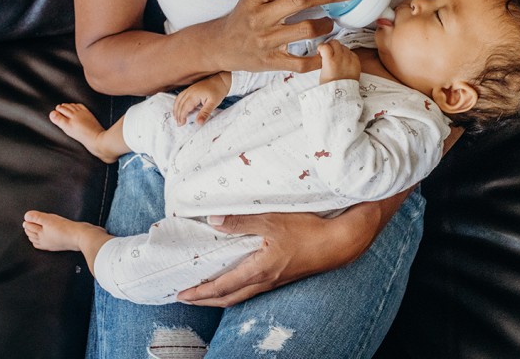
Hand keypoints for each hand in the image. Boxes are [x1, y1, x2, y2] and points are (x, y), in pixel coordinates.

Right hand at [173, 72, 230, 124]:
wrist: (221, 79)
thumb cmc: (218, 90)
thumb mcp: (213, 103)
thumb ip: (205, 113)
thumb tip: (198, 123)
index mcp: (194, 95)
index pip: (184, 108)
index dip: (181, 116)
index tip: (181, 124)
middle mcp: (189, 91)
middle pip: (180, 104)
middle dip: (178, 114)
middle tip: (179, 124)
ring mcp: (189, 89)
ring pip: (178, 99)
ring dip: (176, 109)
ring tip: (176, 117)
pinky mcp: (191, 88)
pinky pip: (181, 96)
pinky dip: (178, 103)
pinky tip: (179, 107)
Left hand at [176, 208, 378, 306]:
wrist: (338, 244)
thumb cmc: (307, 232)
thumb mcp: (272, 220)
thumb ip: (241, 221)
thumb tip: (213, 220)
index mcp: (258, 270)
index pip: (222, 287)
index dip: (200, 292)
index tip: (181, 295)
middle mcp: (264, 281)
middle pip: (228, 298)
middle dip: (205, 300)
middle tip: (186, 298)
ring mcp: (274, 281)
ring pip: (240, 295)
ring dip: (220, 296)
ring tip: (206, 292)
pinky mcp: (282, 276)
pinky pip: (252, 289)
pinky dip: (236, 289)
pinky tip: (236, 280)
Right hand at [213, 0, 356, 73]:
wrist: (220, 47)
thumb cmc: (243, 18)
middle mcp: (260, 17)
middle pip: (300, 0)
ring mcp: (266, 42)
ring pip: (306, 30)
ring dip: (326, 24)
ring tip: (332, 22)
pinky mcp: (271, 62)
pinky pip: (301, 62)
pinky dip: (318, 58)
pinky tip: (327, 50)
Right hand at [318, 40, 360, 84]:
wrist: (342, 94)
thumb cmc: (330, 86)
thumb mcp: (322, 72)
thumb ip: (324, 60)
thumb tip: (323, 53)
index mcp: (330, 61)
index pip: (325, 45)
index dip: (321, 47)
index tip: (320, 50)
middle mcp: (341, 58)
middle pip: (335, 42)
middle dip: (330, 45)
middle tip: (328, 51)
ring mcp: (350, 59)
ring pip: (344, 46)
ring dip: (339, 49)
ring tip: (337, 57)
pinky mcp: (357, 62)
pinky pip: (351, 52)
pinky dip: (347, 54)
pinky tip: (344, 60)